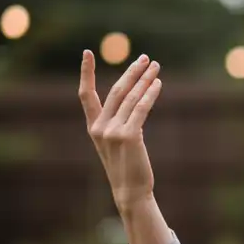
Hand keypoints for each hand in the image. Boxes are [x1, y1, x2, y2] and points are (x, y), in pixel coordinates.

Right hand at [79, 51, 163, 209]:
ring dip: (145, 80)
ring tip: (155, 67)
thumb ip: (120, 122)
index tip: (87, 52)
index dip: (85, 73)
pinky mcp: (129, 136)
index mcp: (94, 128)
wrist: (131, 191)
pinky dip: (150, 94)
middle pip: (116, 91)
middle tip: (145, 58)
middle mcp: (100, 128)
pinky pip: (141, 108)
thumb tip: (135, 98)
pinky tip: (158, 84)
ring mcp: (113, 132)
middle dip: (132, 72)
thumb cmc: (127, 167)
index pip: (86, 95)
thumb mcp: (117, 142)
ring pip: (131, 98)